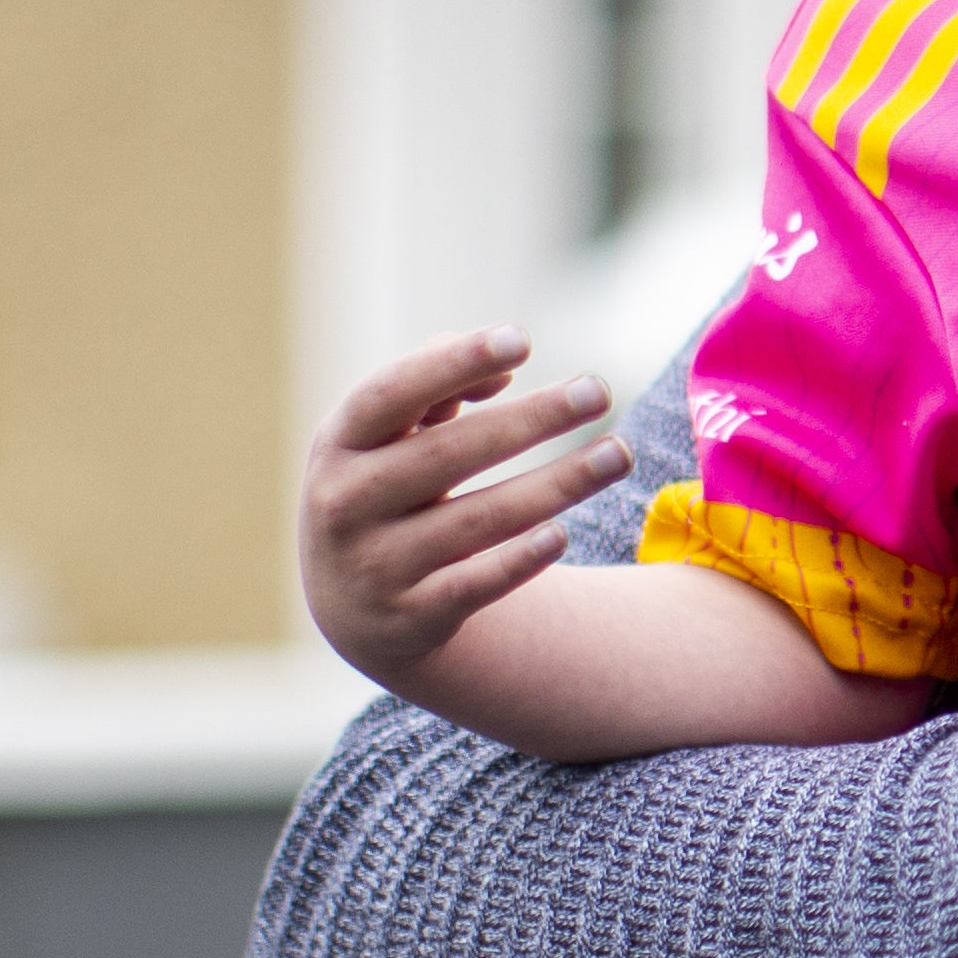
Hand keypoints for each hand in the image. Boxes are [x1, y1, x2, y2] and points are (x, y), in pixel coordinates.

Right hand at [301, 330, 631, 676]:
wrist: (352, 605)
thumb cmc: (386, 484)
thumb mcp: (386, 435)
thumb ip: (436, 386)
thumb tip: (499, 374)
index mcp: (339, 442)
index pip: (392, 393)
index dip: (453, 363)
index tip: (521, 339)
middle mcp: (346, 503)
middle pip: (450, 453)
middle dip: (532, 419)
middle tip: (597, 391)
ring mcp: (374, 565)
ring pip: (480, 519)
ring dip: (557, 484)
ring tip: (618, 454)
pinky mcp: (410, 617)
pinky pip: (475, 585)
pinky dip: (519, 560)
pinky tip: (561, 533)